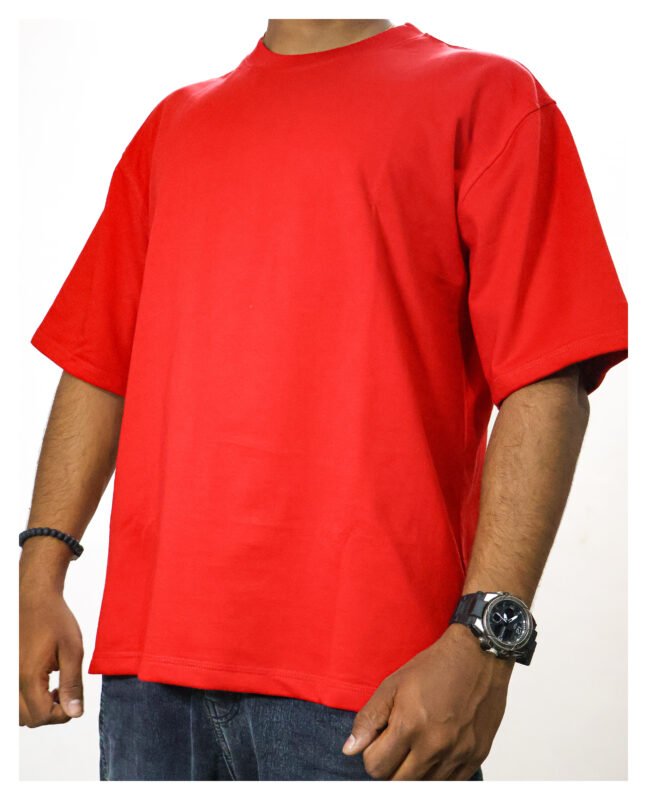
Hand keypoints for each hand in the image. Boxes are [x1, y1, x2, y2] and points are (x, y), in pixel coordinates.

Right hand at [19, 584, 83, 726]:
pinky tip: (38, 681)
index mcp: (27, 677)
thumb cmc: (53, 619)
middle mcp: (11, 680)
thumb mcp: (72, 650)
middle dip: (49, 712)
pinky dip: (24, 698)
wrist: (33, 598)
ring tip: (50, 687)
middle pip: (28, 719)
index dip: (62, 714)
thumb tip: (75, 712)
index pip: (42, 717)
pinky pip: (12, 698)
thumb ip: (72, 684)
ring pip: (17, 713)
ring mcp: (6, 676)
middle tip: (62, 692)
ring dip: (34, 708)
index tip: (72, 699)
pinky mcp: (6, 670)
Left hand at [342, 623, 513, 778]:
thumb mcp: (393, 684)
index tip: (379, 741)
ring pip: (422, 787)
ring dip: (413, 772)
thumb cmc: (436, 667)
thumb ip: (369, 719)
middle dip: (389, 766)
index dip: (371, 754)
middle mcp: (434, 746)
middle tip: (395, 745)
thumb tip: (350, 749)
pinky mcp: (475, 758)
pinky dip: (436, 773)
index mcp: (410, 725)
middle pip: (397, 783)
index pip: (375, 767)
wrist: (478, 656)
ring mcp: (457, 755)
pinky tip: (435, 751)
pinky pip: (448, 784)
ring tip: (416, 745)